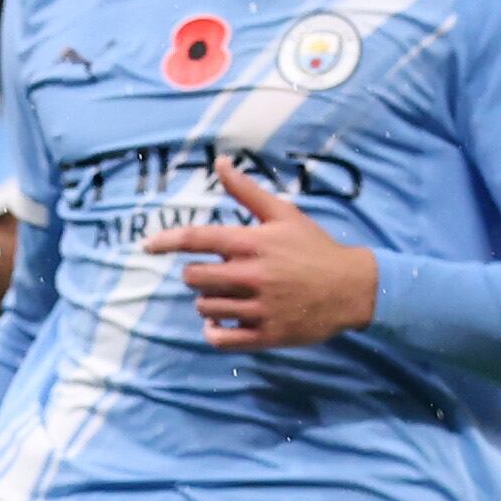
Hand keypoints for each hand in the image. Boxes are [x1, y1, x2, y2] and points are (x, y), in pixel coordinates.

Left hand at [143, 160, 375, 351]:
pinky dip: (213, 331)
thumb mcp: (283, 213)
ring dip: (206, 302)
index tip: (147, 245)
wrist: (352, 288)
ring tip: (226, 296)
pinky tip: (221, 323)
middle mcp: (252, 275)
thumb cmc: (315, 247)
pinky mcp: (266, 335)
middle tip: (215, 274)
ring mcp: (259, 307)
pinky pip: (220, 339)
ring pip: (204, 307)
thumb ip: (246, 191)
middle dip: (196, 274)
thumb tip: (220, 162)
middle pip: (194, 277)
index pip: (196, 239)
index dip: (165, 241)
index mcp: (252, 243)